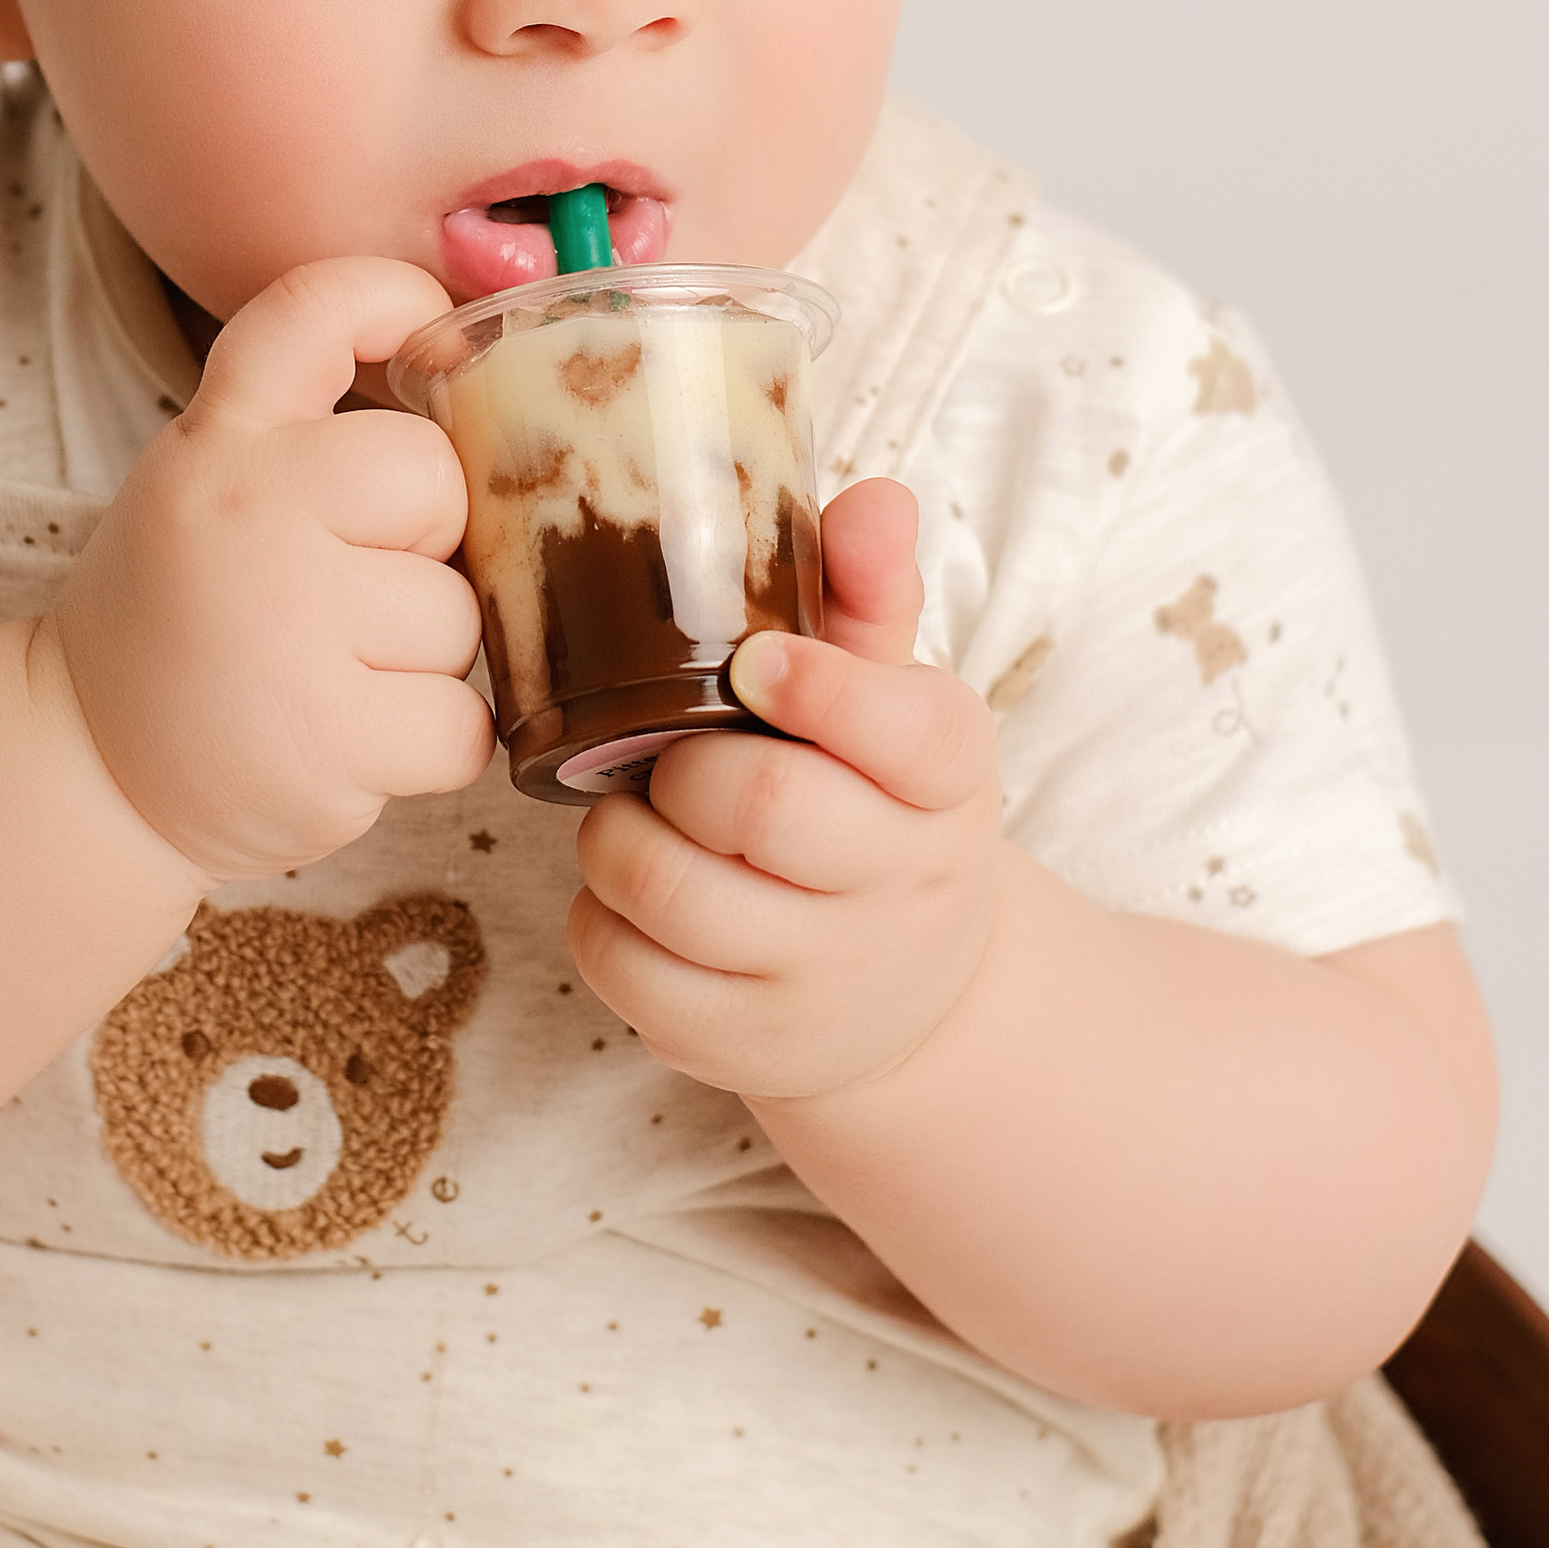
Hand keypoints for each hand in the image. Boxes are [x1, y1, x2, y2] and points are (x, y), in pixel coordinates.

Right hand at [47, 258, 493, 884]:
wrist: (89, 769)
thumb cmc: (189, 617)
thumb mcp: (210, 488)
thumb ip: (313, 436)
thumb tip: (490, 397)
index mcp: (216, 439)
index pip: (313, 309)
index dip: (395, 299)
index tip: (428, 330)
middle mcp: (245, 512)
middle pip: (435, 480)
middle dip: (428, 541)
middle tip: (350, 590)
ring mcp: (285, 627)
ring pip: (461, 617)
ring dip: (426, 660)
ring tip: (334, 679)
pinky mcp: (324, 739)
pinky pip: (463, 723)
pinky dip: (431, 744)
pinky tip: (353, 741)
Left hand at [563, 479, 1004, 1108]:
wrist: (909, 994)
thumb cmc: (872, 806)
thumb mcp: (892, 704)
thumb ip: (868, 596)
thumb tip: (872, 498)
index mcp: (948, 781)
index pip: (908, 731)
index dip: (823, 687)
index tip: (758, 663)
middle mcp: (902, 887)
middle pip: (766, 806)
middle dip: (686, 764)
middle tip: (668, 751)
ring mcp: (822, 982)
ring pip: (671, 888)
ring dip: (621, 834)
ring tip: (637, 811)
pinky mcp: (740, 1048)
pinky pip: (622, 967)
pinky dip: (600, 913)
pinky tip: (632, 892)